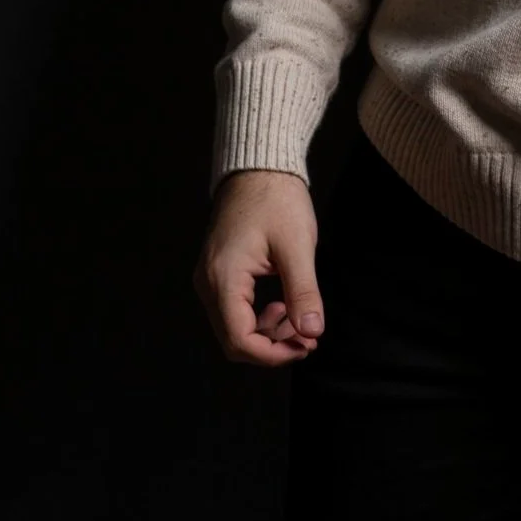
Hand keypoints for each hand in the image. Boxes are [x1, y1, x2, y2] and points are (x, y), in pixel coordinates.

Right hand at [192, 169, 324, 366]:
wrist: (259, 166)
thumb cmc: (277, 199)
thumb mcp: (297, 246)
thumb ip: (303, 292)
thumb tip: (312, 332)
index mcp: (223, 278)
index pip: (239, 340)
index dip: (273, 354)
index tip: (305, 347)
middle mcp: (208, 283)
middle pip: (234, 339)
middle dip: (272, 345)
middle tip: (307, 336)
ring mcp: (209, 278)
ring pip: (233, 327)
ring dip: (267, 332)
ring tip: (298, 318)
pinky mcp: (218, 272)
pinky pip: (233, 309)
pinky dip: (258, 316)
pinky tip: (282, 305)